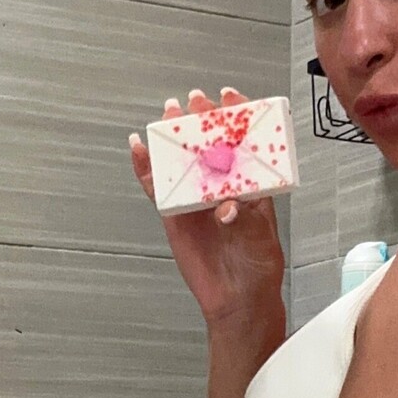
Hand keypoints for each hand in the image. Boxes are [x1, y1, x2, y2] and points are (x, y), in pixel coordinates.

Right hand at [130, 86, 285, 324]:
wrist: (238, 300)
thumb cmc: (257, 266)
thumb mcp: (259, 237)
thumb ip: (243, 218)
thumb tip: (226, 205)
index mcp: (249, 185)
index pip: (242, 143)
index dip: (236, 118)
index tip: (229, 98)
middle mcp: (221, 187)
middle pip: (208, 146)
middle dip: (201, 121)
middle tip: (194, 101)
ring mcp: (195, 199)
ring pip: (182, 162)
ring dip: (173, 138)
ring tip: (167, 114)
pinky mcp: (174, 215)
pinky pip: (158, 189)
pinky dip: (146, 169)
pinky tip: (138, 148)